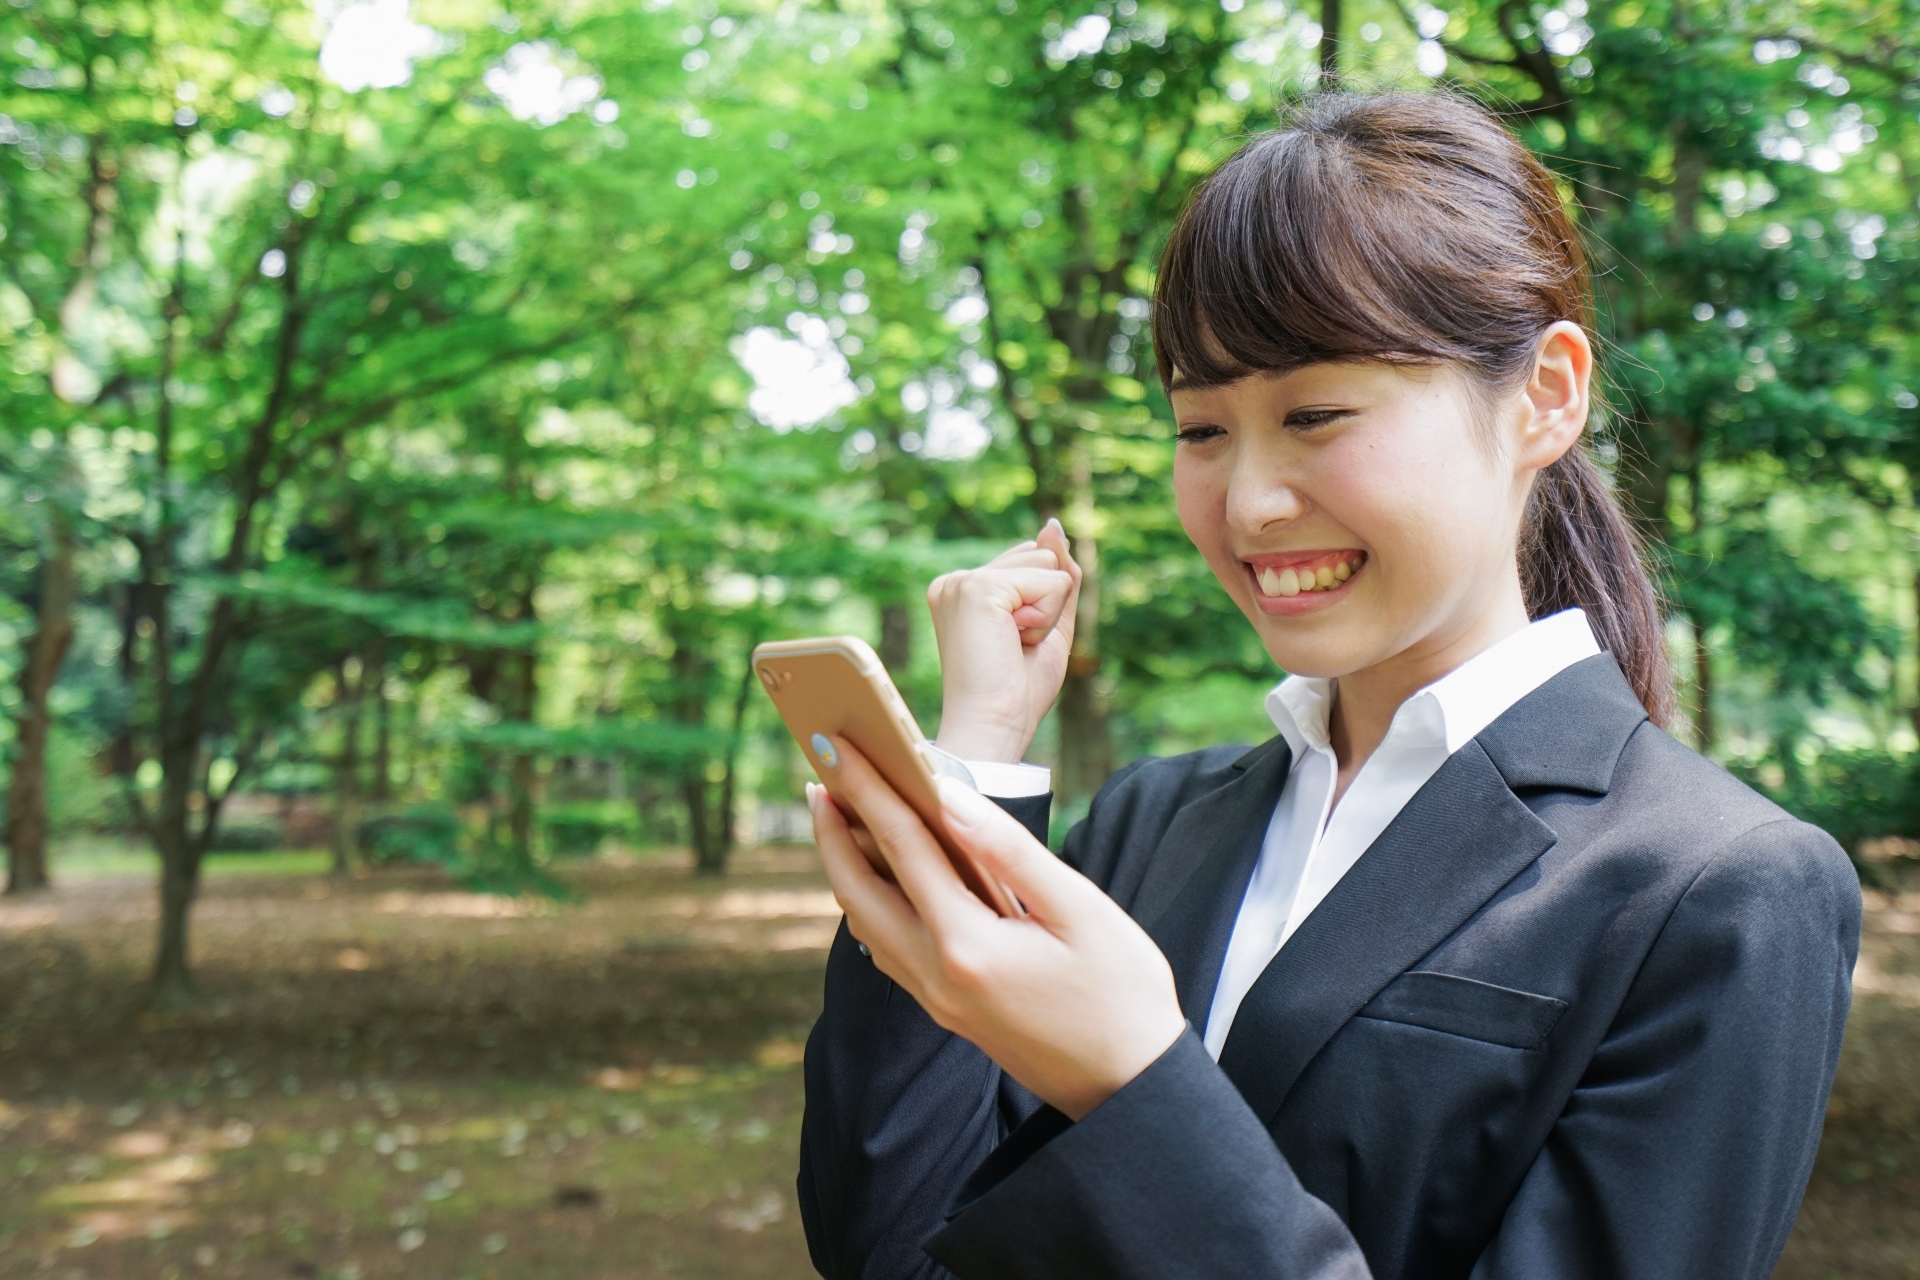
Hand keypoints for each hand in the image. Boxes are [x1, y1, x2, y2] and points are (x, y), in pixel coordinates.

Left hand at [808, 738, 1184, 1121]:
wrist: (1129, 1085)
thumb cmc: (1121, 991)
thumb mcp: (1079, 909)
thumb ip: (1009, 850)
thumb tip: (949, 795)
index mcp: (968, 946)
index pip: (902, 847)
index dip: (867, 788)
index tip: (838, 743)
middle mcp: (936, 976)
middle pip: (857, 889)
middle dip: (833, 828)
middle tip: (817, 772)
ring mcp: (935, 999)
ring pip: (864, 922)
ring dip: (845, 864)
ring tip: (840, 812)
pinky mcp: (944, 1010)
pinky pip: (886, 947)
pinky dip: (870, 900)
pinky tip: (880, 874)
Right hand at [928, 518, 1081, 762]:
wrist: (995, 725)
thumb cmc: (1017, 690)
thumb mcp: (1049, 624)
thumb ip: (1056, 575)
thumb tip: (1052, 524)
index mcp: (964, 589)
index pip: (1033, 561)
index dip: (1044, 606)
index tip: (1013, 646)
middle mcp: (956, 580)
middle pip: (1042, 556)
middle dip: (1048, 606)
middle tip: (1015, 647)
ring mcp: (962, 581)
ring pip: (1049, 565)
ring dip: (1048, 613)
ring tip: (1013, 645)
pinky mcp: (977, 587)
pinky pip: (1050, 581)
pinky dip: (1046, 618)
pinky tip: (1014, 641)